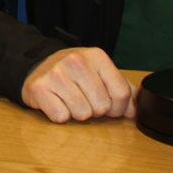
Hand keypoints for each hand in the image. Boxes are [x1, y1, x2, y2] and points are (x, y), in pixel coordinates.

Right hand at [21, 47, 136, 122]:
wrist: (38, 65)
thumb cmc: (74, 73)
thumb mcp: (100, 73)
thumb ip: (123, 89)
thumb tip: (135, 111)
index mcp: (97, 56)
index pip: (121, 93)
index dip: (118, 107)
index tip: (108, 104)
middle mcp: (76, 61)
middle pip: (102, 106)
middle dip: (95, 109)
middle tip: (83, 98)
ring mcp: (56, 73)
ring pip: (82, 114)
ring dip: (77, 113)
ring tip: (69, 99)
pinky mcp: (39, 87)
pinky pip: (60, 116)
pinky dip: (59, 115)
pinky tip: (56, 102)